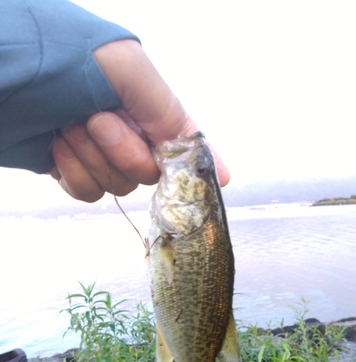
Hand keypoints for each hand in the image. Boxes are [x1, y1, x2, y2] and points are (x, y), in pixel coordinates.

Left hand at [50, 40, 229, 201]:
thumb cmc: (70, 58)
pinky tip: (59, 145)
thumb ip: (170, 116)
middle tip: (97, 119)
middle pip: (147, 175)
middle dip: (122, 151)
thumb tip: (211, 163)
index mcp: (148, 109)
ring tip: (70, 124)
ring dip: (92, 157)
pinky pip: (88, 193)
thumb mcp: (131, 72)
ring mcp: (101, 155)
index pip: (184, 143)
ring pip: (116, 186)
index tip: (218, 181)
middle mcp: (130, 134)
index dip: (202, 164)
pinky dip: (74, 172)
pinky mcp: (75, 170)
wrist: (14, 73)